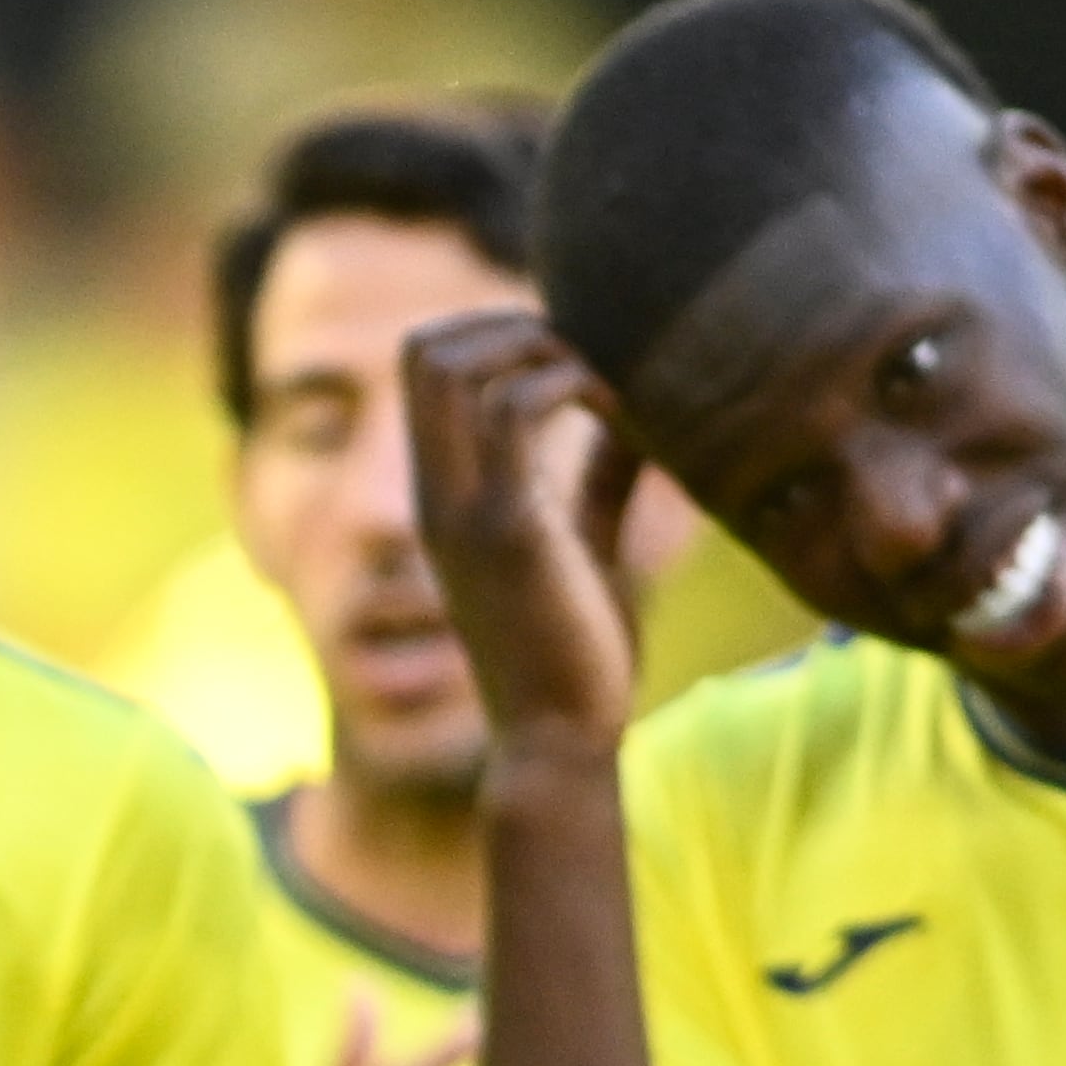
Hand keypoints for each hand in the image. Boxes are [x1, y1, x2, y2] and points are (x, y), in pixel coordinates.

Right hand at [404, 307, 646, 765]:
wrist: (562, 743)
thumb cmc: (580, 654)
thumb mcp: (591, 542)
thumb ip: (599, 471)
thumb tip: (640, 408)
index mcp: (444, 497)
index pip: (426, 368)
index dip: (496, 335)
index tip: (576, 358)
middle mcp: (436, 495)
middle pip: (425, 348)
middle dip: (510, 323)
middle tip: (589, 357)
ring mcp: (460, 509)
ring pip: (458, 362)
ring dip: (542, 345)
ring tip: (608, 383)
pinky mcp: (504, 527)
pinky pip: (516, 407)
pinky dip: (572, 382)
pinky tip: (623, 412)